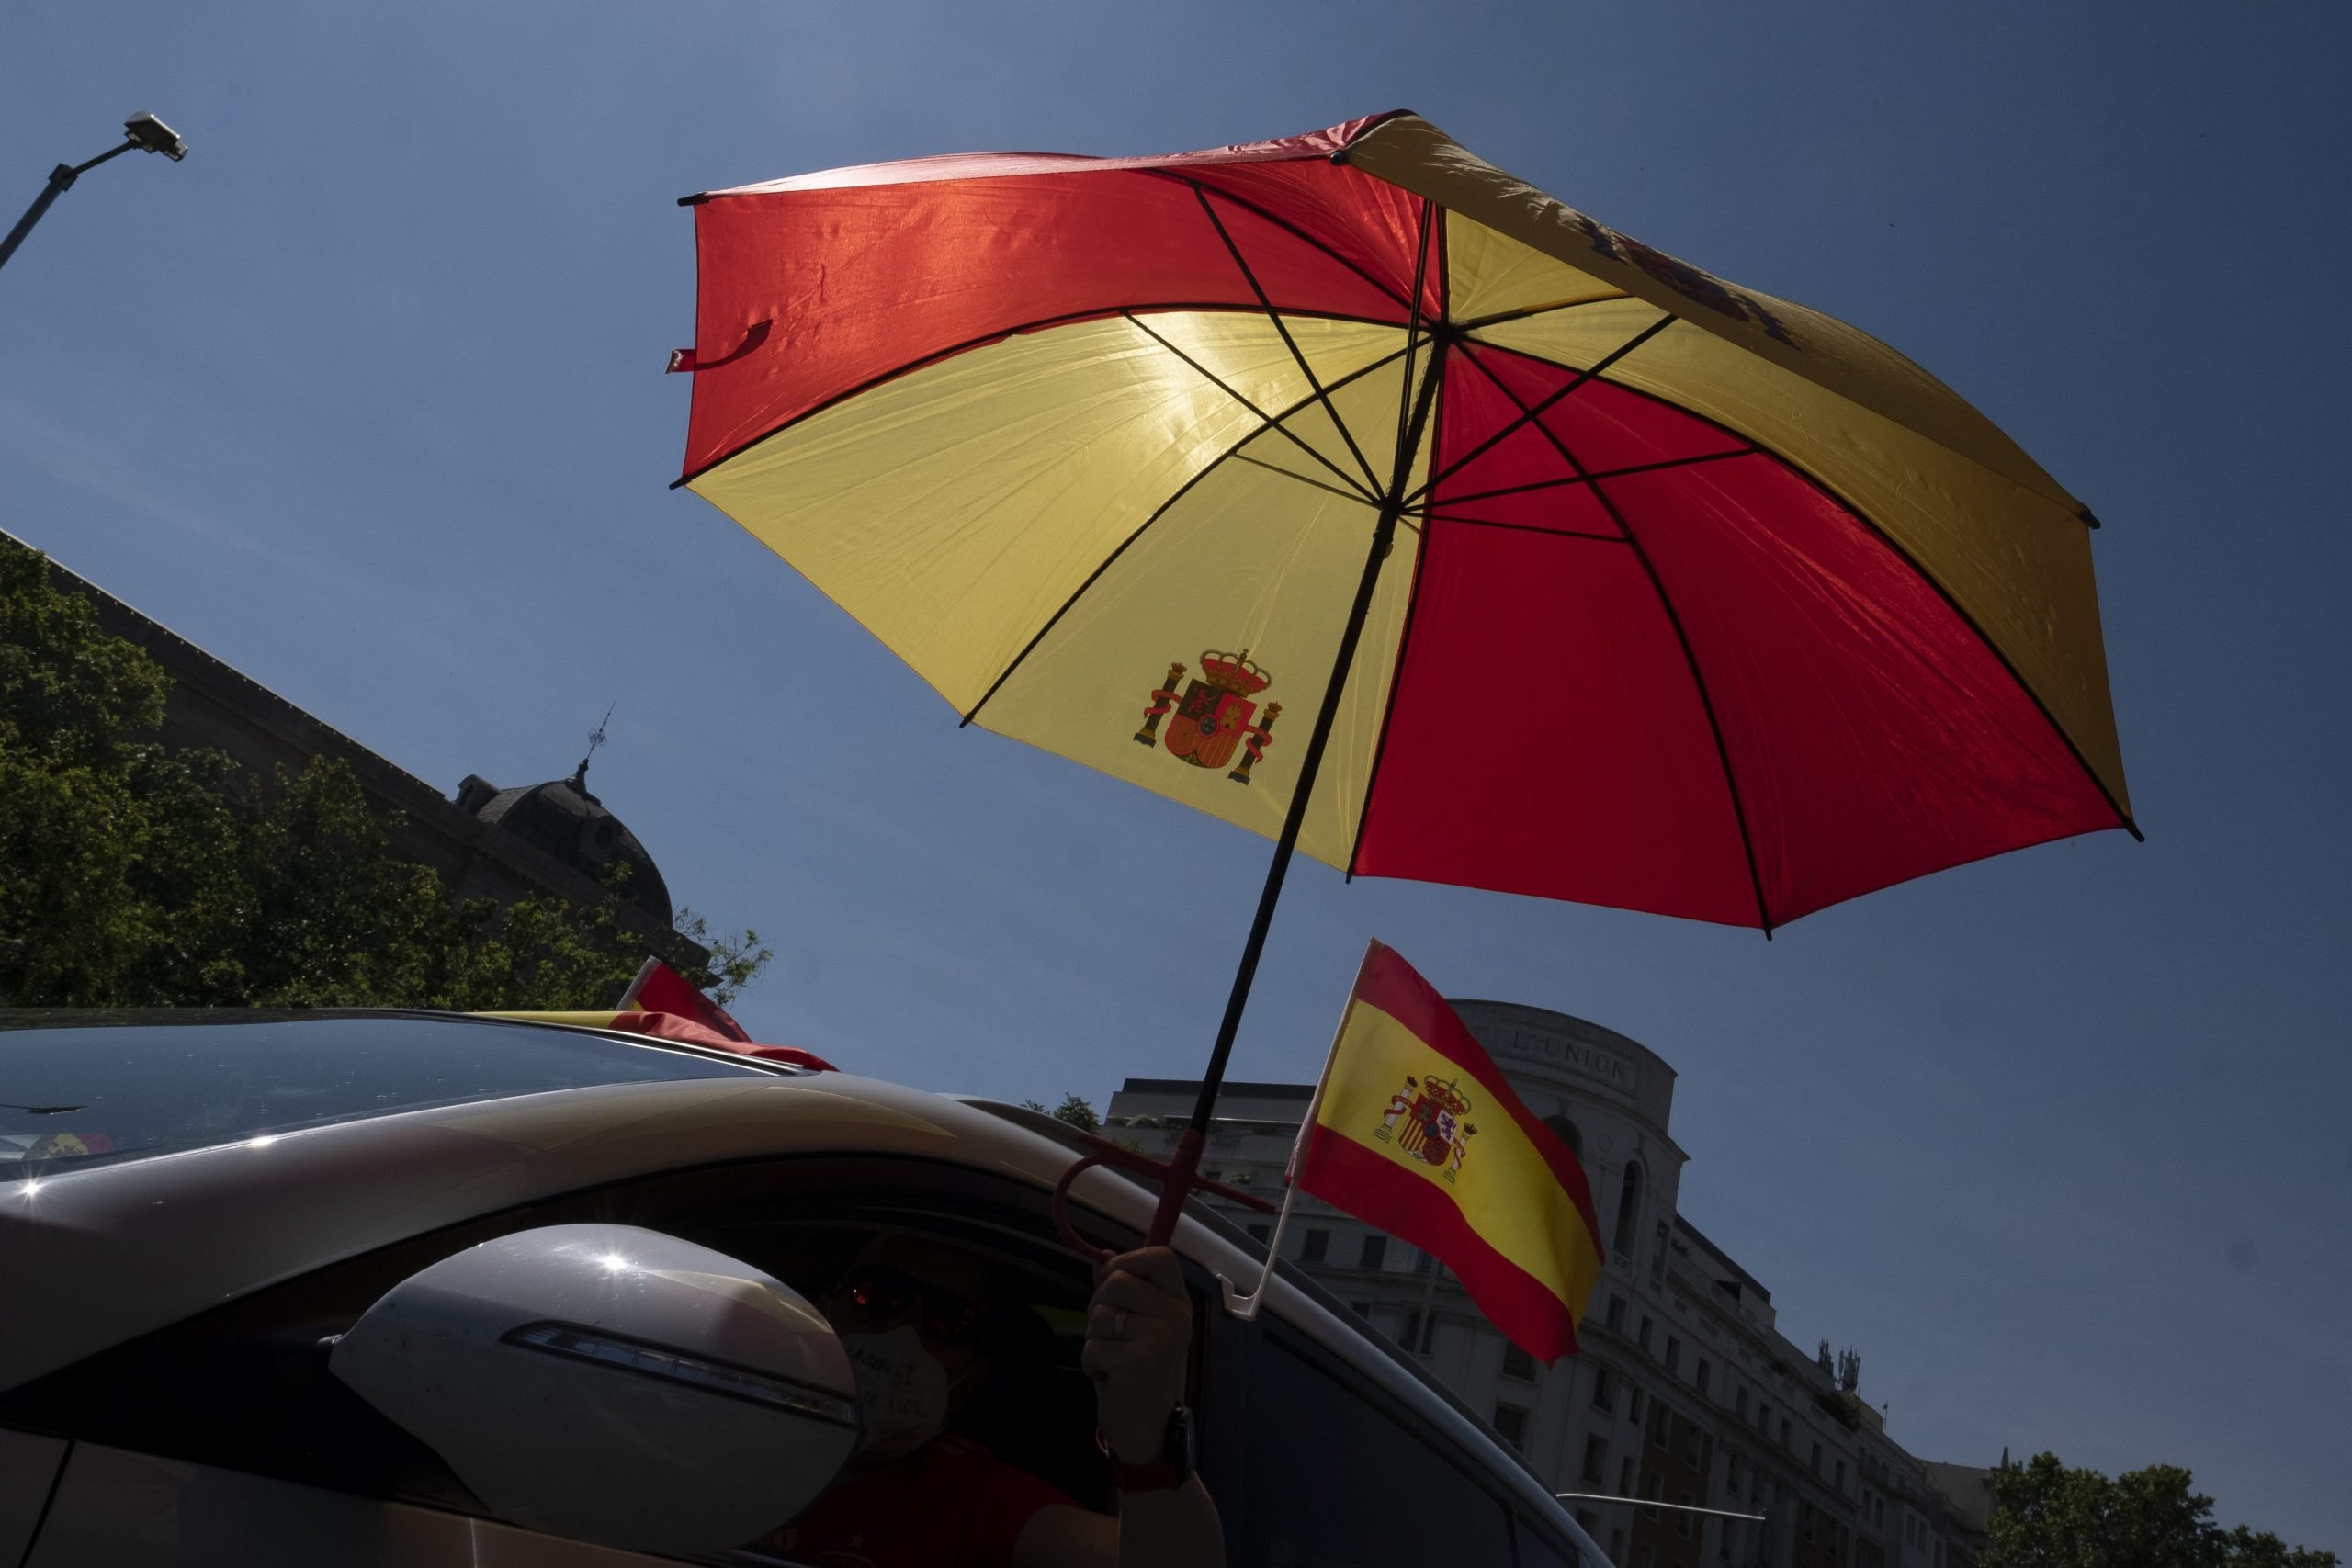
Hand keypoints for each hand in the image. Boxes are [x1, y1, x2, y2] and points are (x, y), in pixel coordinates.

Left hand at [1081, 1246, 1189, 1463]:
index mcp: (1178, 1303)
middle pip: (1117, 1280)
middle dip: (1098, 1305)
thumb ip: (1122, 1292)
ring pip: (1100, 1313)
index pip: (1160, 1256)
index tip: (1114, 1282)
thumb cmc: (1137, 1373)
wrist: (1148, 1430)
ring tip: (1113, 1359)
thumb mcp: (1135, 1326)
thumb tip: (1101, 1256)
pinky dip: (1091, 1363)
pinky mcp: (1139, 1361)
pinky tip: (1111, 1378)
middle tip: (1111, 1335)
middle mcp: (1176, 1316)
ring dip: (1094, 1338)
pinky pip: (1093, 1345)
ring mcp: (1160, 1338)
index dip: (1128, 1260)